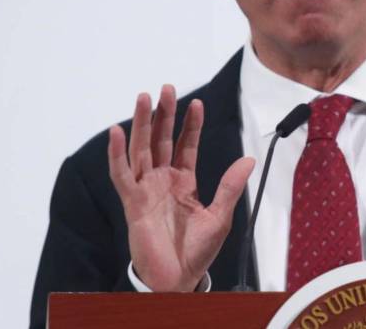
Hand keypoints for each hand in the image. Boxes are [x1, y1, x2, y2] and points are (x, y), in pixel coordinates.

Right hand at [107, 84, 255, 290]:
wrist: (178, 277)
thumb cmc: (196, 251)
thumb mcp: (220, 215)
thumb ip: (230, 186)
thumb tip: (249, 159)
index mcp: (182, 182)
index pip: (185, 145)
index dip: (190, 124)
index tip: (196, 103)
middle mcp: (161, 181)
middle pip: (159, 140)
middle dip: (163, 114)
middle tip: (165, 88)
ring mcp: (145, 190)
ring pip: (140, 149)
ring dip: (139, 123)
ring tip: (143, 97)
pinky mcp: (132, 202)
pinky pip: (121, 174)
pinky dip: (116, 153)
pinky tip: (116, 132)